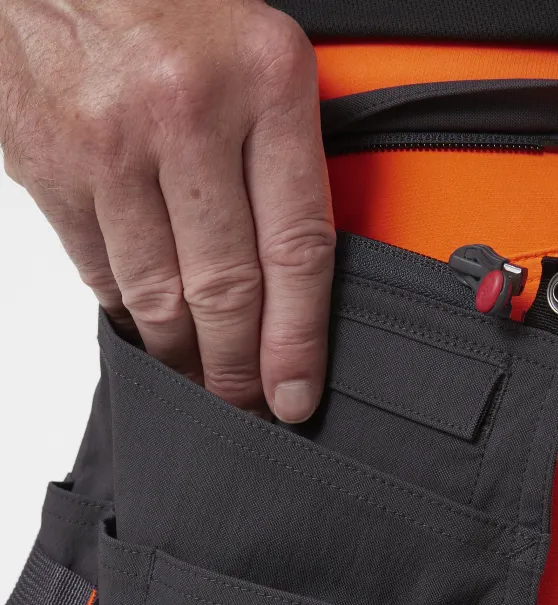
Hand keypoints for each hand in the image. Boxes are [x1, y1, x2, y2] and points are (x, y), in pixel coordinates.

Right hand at [0, 0, 334, 420]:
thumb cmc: (166, 8)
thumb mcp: (257, 58)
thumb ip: (284, 158)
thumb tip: (292, 283)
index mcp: (265, 81)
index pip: (297, 249)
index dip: (298, 341)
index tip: (295, 393)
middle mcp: (187, 112)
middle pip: (226, 290)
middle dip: (237, 369)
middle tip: (244, 405)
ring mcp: (112, 143)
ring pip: (158, 298)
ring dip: (183, 357)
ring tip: (200, 382)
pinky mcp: (52, 168)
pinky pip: (101, 275)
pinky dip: (130, 316)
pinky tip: (151, 332)